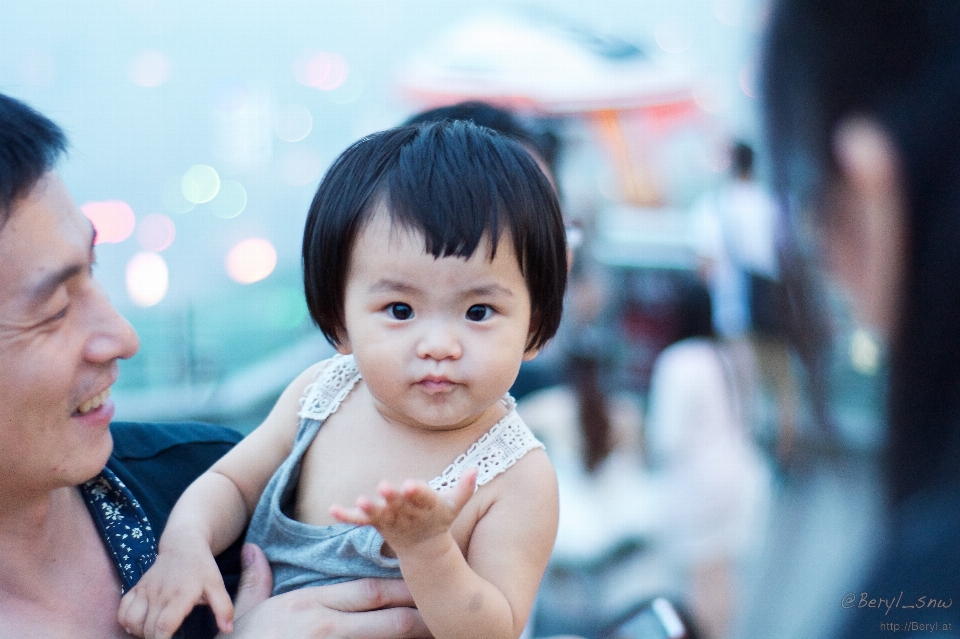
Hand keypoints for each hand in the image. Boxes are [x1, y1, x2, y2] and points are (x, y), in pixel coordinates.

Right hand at [119, 541, 233, 638]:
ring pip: (131, 620)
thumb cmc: (202, 567)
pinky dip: (125, 621)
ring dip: (139, 632)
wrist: (183, 544)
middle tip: (164, 638)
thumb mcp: (217, 585)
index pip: (163, 626)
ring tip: (152, 633)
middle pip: (147, 629)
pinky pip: (122, 609)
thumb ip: (224, 608)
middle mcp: (160, 594)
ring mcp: (145, 590)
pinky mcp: (136, 587)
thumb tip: (228, 629)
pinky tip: (138, 624)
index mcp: (180, 595)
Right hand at [223, 543, 428, 638]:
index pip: (371, 591)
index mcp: (312, 604)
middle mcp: (327, 627)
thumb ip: (255, 580)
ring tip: (438, 635)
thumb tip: (252, 550)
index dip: (404, 589)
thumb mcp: (245, 611)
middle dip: (421, 617)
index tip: (426, 587)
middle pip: (390, 620)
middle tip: (445, 616)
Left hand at [329, 468, 476, 552]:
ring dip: (369, 508)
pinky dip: (346, 516)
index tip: (412, 485)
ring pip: (379, 515)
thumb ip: (465, 488)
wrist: (424, 550)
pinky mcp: (376, 524)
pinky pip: (359, 521)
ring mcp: (391, 521)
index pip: (424, 498)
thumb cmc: (438, 519)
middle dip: (392, 497)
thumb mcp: (454, 506)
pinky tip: (332, 509)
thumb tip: (475, 469)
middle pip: (399, 505)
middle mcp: (408, 515)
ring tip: (361, 501)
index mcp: (427, 507)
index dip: (418, 492)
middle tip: (384, 487)